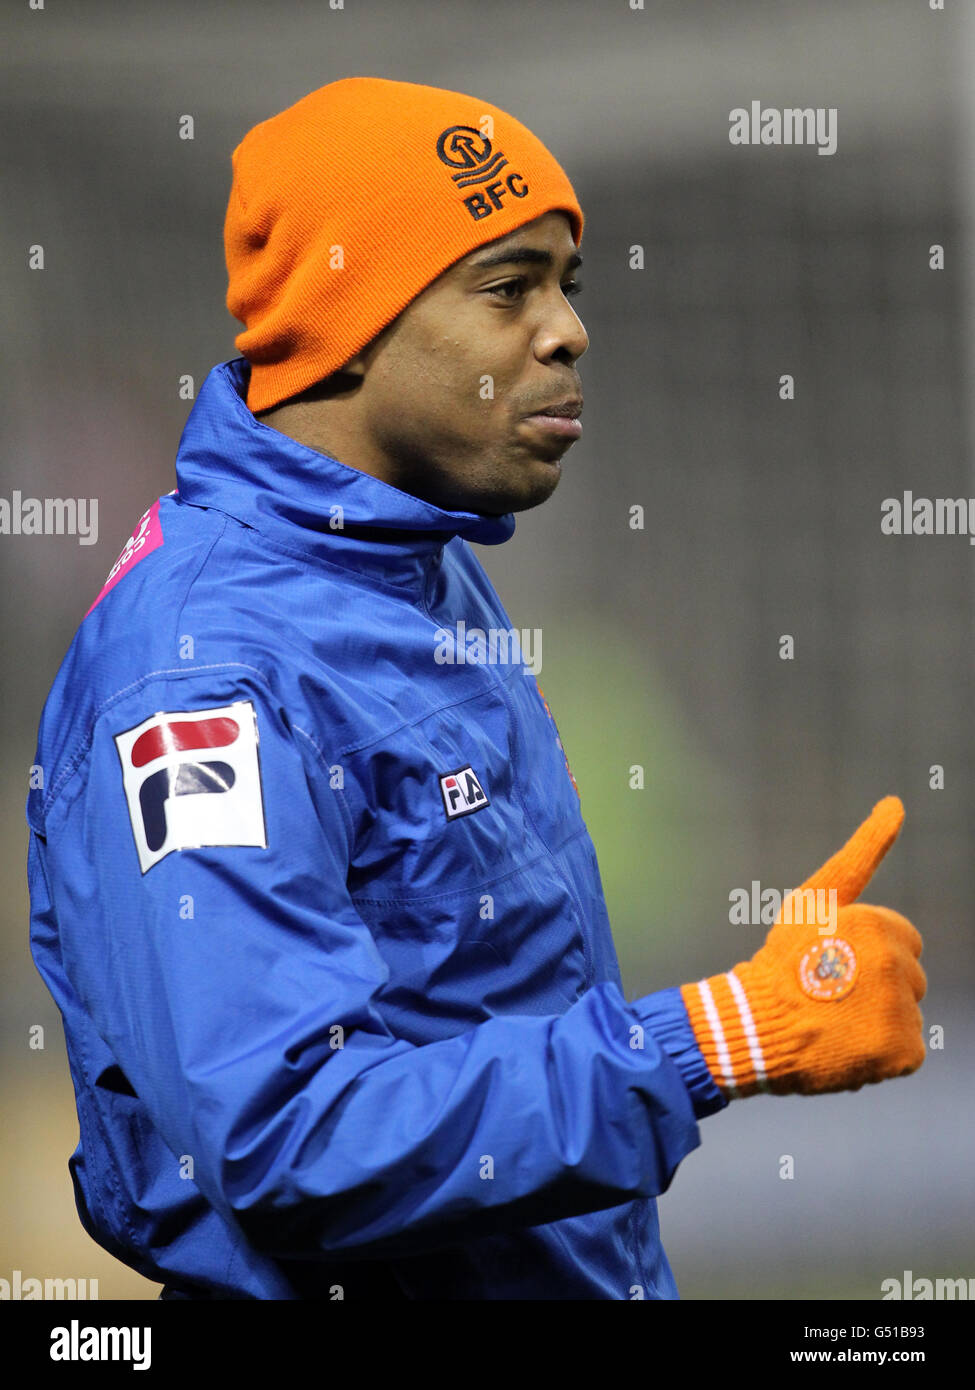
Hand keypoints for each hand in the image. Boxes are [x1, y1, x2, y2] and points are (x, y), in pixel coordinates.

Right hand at [681, 798, 925, 1096]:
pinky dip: (882, 1055)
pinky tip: (849, 1047)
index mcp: (876, 926)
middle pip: (911, 978)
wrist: (753, 1027)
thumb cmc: (781, 961)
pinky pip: (908, 1052)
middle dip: (878, 986)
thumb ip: (862, 852)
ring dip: (879, 1021)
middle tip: (831, 994)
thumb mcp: (816, 899)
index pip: (903, 940)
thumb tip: (897, 802)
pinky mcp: (902, 1050)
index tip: (831, 962)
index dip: (865, 953)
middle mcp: (895, 965)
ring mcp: (900, 1010)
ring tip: (836, 1022)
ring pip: (907, 1014)